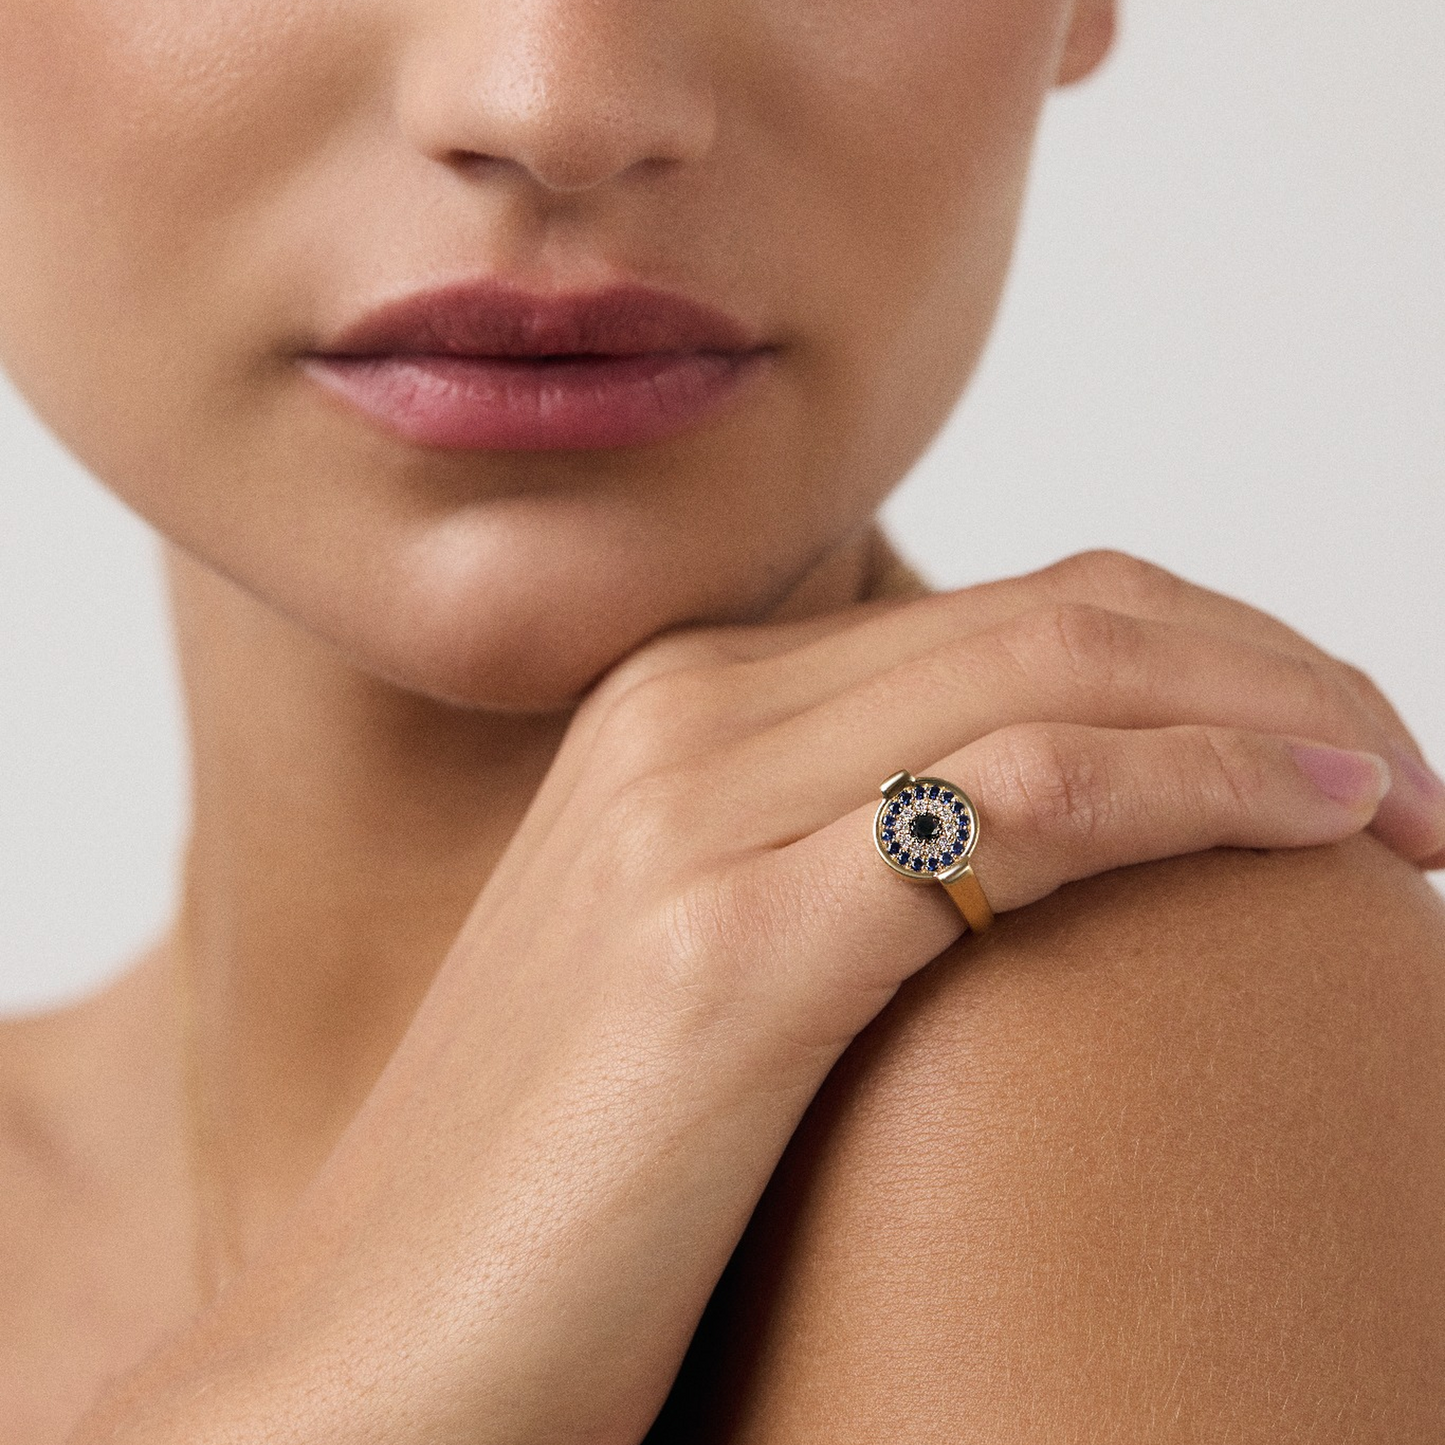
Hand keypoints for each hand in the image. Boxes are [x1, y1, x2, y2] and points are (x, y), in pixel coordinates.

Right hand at [76, 550, 1444, 1444]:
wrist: (370, 1356)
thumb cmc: (563, 1188)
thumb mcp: (710, 968)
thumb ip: (833, 864)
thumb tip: (1022, 853)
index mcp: (684, 708)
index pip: (1007, 612)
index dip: (1201, 652)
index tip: (1328, 746)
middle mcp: (685, 719)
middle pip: (1059, 615)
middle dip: (1271, 663)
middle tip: (1408, 770)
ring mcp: (691, 817)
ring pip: (1058, 677)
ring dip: (1273, 707)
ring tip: (1408, 805)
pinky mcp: (718, 952)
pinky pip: (1016, 804)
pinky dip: (1197, 787)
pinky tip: (1321, 821)